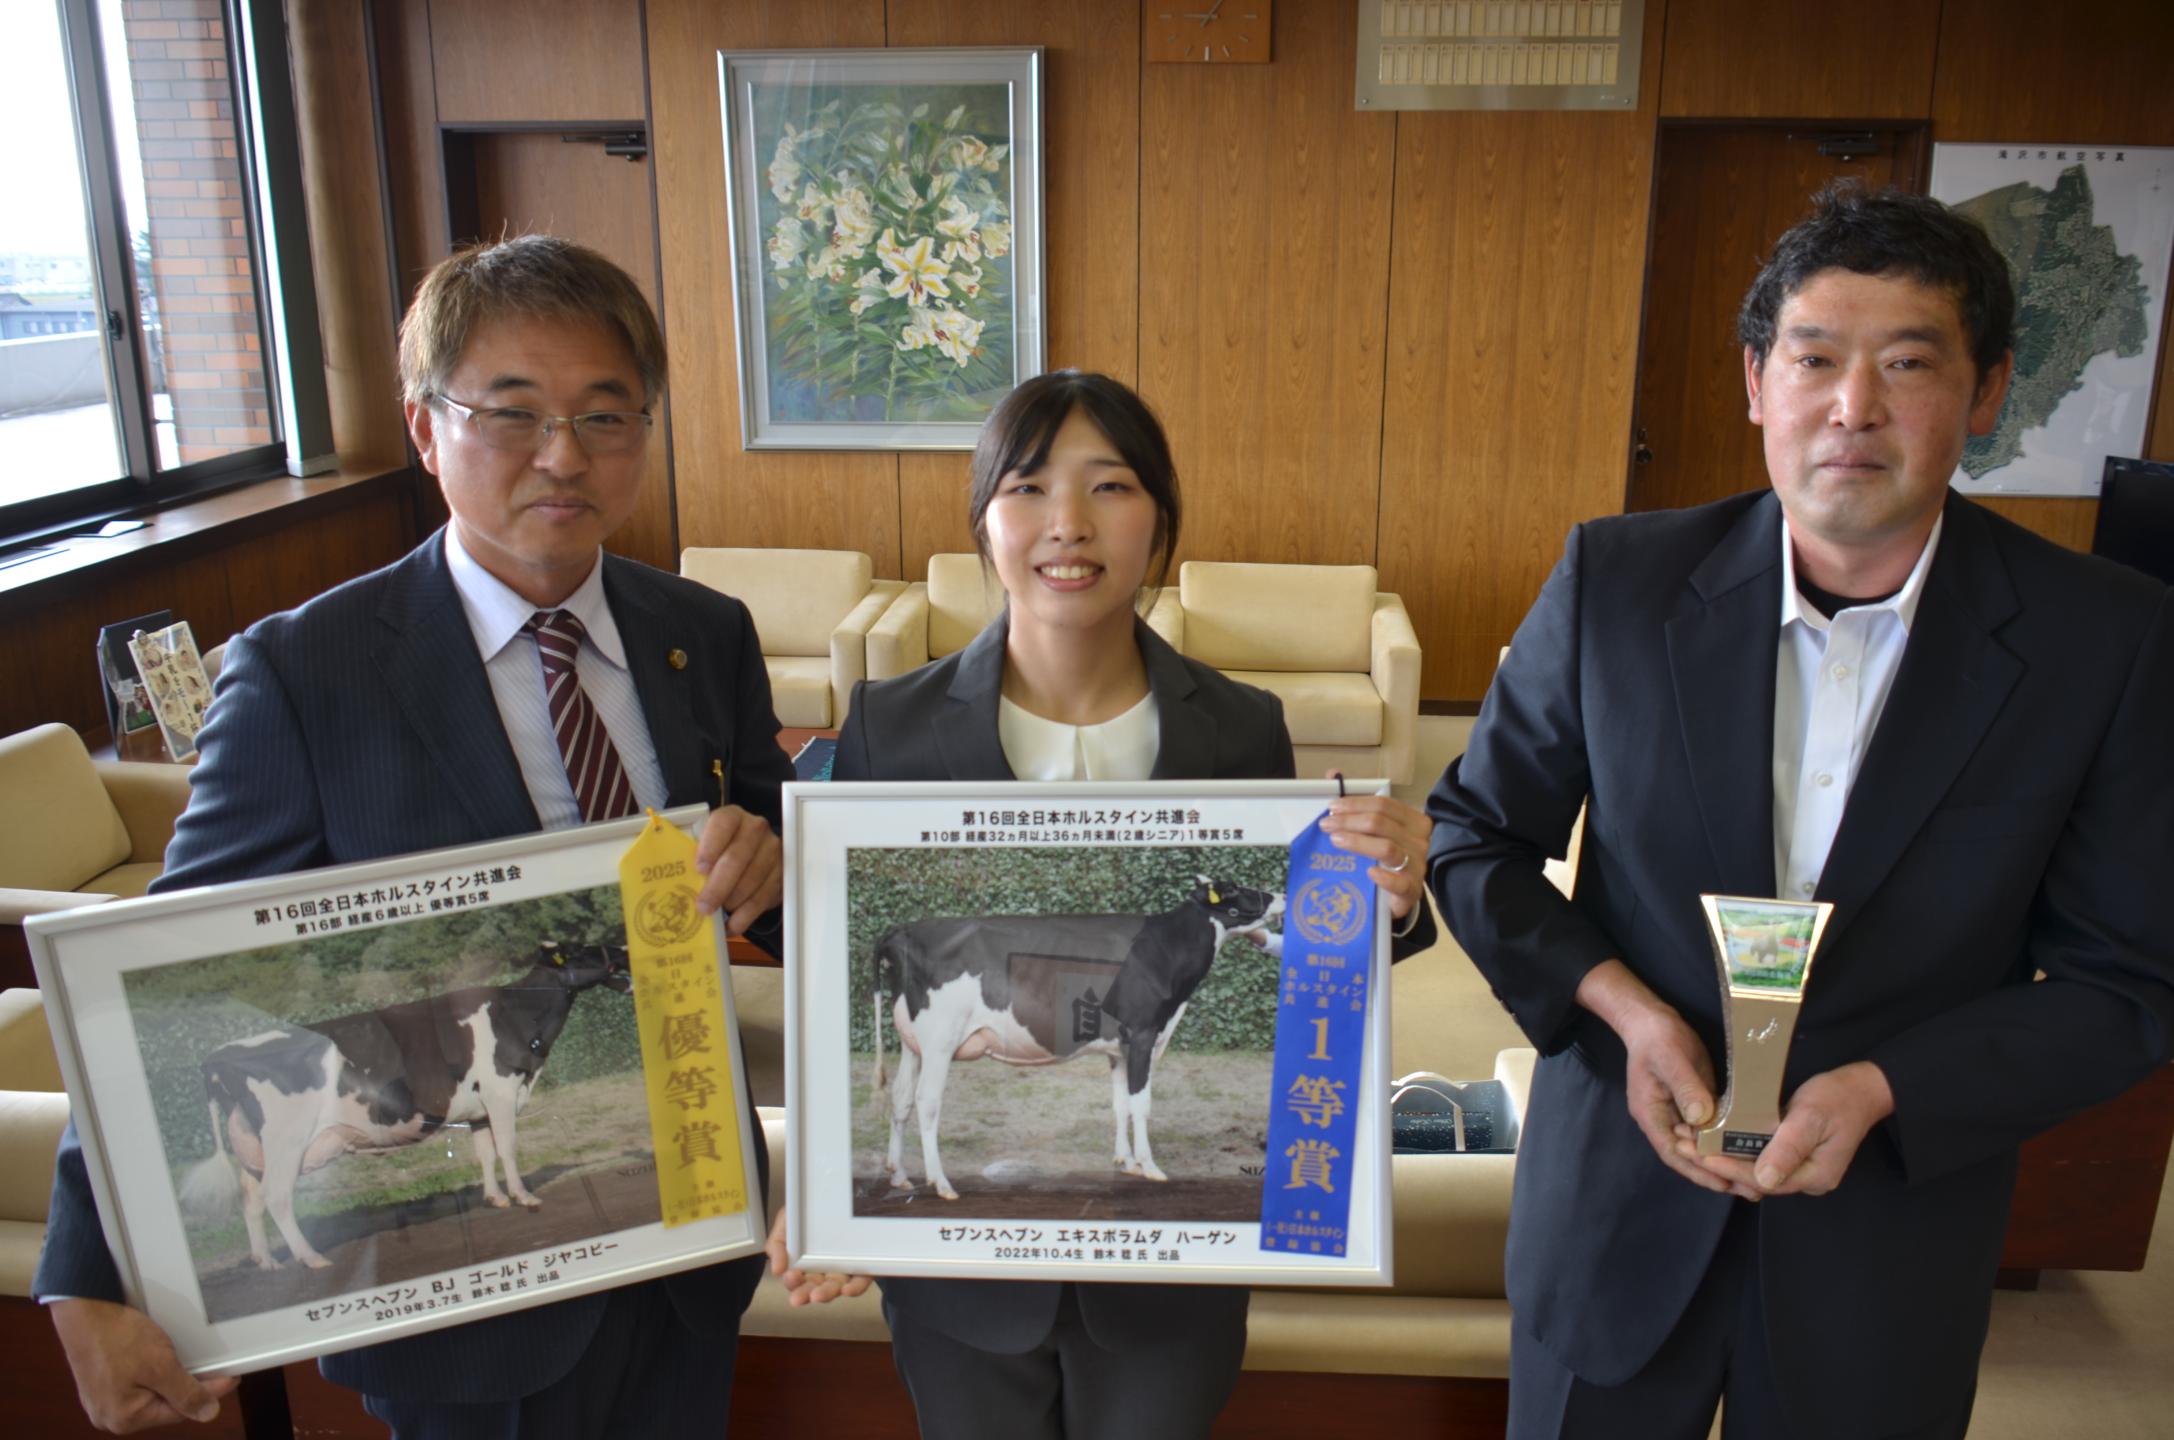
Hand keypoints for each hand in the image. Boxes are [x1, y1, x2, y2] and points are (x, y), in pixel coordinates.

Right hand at [49, 1298, 236, 1431]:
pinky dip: (151, 1373)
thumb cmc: (116, 1337)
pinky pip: (136, 1384)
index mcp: (125, 1418)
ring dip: (169, 1378)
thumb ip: (186, 1392)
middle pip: (164, 1404)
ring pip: (150, 1393)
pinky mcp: (101, 1384)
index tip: (230, 1379)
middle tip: (210, 1368)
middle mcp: (110, 1416)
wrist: (84, 1310)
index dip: (208, 1392)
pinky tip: (158, 1358)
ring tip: (183, 1360)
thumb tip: (208, 1414)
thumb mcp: (160, 1365)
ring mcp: (103, 1400)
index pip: (179, 1410)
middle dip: (186, 1386)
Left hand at [693, 805, 782, 936]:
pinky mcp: (782, 874)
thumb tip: (673, 877)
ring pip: (752, 881)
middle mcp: (756, 829)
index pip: (723, 824)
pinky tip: (731, 926)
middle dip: (717, 886)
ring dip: (731, 901)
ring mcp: (772, 851)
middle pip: (737, 858)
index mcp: (733, 817)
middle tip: (703, 906)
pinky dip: (745, 917)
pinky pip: (763, 899)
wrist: (755, 855)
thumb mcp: (707, 844)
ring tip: (716, 913)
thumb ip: (692, 853)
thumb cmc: (721, 851)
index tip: (699, 869)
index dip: (710, 846)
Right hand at [765, 1209, 873, 1307]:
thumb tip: (776, 1270)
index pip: (796, 1280)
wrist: (838, 1195)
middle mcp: (823, 1272)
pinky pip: (860, 1281)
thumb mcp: (786, 1222)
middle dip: (805, 1294)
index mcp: (803, 1265)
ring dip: (826, 1294)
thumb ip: (777, 1244)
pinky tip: (847, 1289)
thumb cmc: (807, 1214)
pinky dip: (854, 1288)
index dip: (792, 1282)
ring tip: (818, 1296)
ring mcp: (844, 1271)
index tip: (790, 1276)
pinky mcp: (864, 1268)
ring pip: (835, 1288)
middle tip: (798, 1298)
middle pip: (814, 1288)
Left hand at [1317, 777, 1429, 923]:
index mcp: (1413, 821)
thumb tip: (1331, 774)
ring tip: (1336, 840)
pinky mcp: (1412, 891)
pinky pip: (1400, 882)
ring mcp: (1418, 866)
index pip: (1385, 805)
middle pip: (1382, 823)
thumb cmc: (1386, 858)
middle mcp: (1419, 840)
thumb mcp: (1376, 830)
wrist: (1399, 894)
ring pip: (1387, 848)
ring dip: (1358, 842)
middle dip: (1350, 821)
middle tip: (1326, 825)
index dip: (1356, 803)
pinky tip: (1369, 872)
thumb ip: (1357, 803)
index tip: (1332, 808)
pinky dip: (1384, 877)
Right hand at [1575, 961, 1757, 1200]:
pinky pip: (1711, 1130)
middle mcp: (1665, 1120)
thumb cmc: (1657, 1039)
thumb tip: (1702, 1118)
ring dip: (1724, 1162)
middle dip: (1716, 1174)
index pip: (1673, 1152)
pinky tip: (1747, 1150)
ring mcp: (1680, 1113)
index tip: (1723, 1184)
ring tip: (1753, 1180)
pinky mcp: (1696, 1104)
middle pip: (1689, 1156)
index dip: (1697, 1171)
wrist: (1652, 1019)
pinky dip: (1726, 1142)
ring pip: (1702, 1146)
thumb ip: (1685, 1088)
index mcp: (1651, 1114)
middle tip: (1749, 1190)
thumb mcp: (1670, 1059)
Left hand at [1683, 1061, 1893, 1196]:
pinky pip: (1759, 1157)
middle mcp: (1805, 1179)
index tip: (1700, 1155)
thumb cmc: (1838, 1098)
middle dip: (1717, 1162)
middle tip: (1681, 1145)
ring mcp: (1799, 1169)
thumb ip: (1788, 1148)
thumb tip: (1764, 1180)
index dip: (1730, 1167)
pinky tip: (1710, 1136)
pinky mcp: (1792, 1156)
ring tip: (1687, 1140)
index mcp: (1814, 1176)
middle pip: (1754, 1177)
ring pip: (1753, 1167)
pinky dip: (1735, 1148)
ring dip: (1721, 1155)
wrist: (1863, 1089)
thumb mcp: (1811, 1118)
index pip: (1763, 1179)